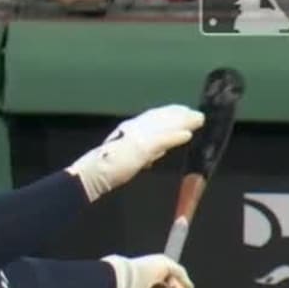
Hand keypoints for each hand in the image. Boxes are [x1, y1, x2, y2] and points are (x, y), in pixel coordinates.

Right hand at [65, 105, 204, 201]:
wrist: (90, 176)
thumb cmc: (100, 171)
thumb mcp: (122, 159)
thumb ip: (139, 155)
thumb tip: (153, 156)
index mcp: (126, 130)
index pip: (151, 118)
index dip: (168, 114)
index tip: (182, 111)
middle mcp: (131, 128)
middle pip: (159, 118)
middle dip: (179, 115)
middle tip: (196, 114)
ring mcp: (136, 137)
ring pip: (163, 126)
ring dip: (182, 122)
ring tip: (198, 121)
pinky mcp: (140, 147)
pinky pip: (161, 140)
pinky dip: (175, 137)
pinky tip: (187, 136)